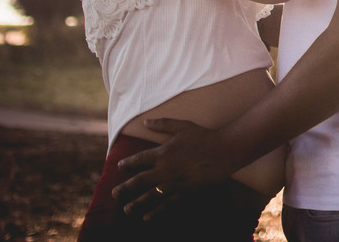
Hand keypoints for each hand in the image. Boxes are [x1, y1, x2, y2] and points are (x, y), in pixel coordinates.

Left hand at [113, 118, 234, 220]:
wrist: (224, 151)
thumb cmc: (203, 136)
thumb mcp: (182, 126)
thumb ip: (162, 124)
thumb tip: (145, 121)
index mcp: (162, 153)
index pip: (139, 159)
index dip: (127, 163)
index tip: (119, 166)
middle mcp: (164, 170)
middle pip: (139, 181)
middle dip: (125, 188)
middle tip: (114, 193)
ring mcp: (173, 183)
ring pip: (149, 196)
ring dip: (136, 203)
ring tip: (126, 209)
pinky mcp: (184, 192)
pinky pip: (166, 204)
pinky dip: (156, 211)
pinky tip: (147, 217)